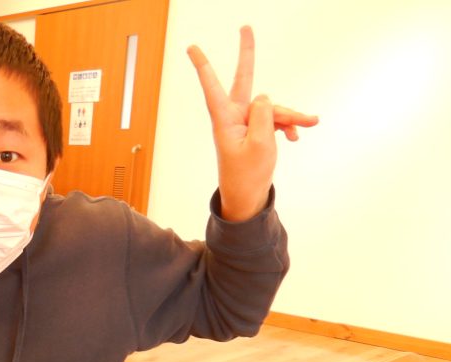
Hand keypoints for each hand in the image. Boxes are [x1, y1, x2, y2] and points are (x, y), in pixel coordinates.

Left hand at [188, 26, 318, 221]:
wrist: (248, 197)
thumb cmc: (247, 175)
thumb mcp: (260, 145)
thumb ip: (264, 115)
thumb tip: (264, 96)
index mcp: (225, 120)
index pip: (212, 87)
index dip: (203, 66)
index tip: (191, 47)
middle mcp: (234, 116)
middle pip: (243, 80)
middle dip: (247, 54)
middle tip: (246, 26)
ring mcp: (246, 122)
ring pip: (272, 107)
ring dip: (291, 116)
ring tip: (309, 124)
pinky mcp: (257, 129)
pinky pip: (275, 119)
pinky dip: (288, 125)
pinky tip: (298, 136)